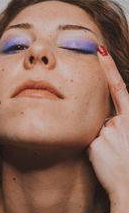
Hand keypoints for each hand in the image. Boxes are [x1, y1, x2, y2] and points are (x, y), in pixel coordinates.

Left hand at [88, 47, 128, 200]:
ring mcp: (106, 132)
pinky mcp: (93, 144)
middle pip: (105, 117)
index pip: (119, 88)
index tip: (100, 50)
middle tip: (121, 150)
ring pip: (97, 131)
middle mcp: (121, 122)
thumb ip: (122, 124)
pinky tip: (105, 161)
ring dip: (103, 142)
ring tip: (114, 158)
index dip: (110, 68)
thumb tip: (109, 122)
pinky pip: (90, 143)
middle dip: (111, 132)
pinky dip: (96, 151)